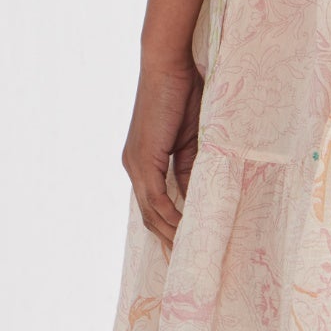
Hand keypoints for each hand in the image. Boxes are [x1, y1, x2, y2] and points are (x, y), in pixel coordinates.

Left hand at [123, 45, 204, 250]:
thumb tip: (197, 199)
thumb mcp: (194, 142)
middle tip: (188, 265)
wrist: (169, 65)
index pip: (154, 205)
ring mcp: (135, 165)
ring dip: (171, 235)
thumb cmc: (184, 93)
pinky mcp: (142, 160)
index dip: (169, 227)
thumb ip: (193, 170)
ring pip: (151, 213)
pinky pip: (156, 199)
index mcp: (143, 162)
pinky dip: (171, 217)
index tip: (187, 247)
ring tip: (191, 254)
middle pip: (149, 216)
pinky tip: (187, 231)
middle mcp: (133, 167)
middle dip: (168, 240)